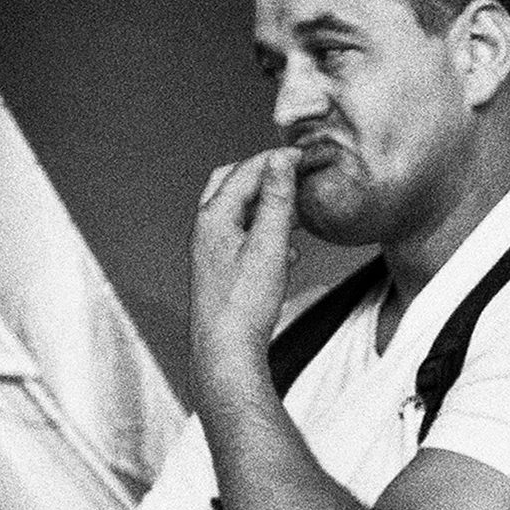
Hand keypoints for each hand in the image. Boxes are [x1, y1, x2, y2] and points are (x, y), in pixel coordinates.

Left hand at [190, 147, 299, 381]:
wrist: (226, 352)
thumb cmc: (243, 306)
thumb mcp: (268, 245)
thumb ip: (276, 200)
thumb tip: (281, 161)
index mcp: (214, 217)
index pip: (245, 171)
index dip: (276, 160)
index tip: (303, 157)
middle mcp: (206, 229)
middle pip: (232, 184)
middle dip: (264, 176)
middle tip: (293, 174)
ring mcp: (210, 250)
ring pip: (238, 212)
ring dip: (267, 205)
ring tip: (295, 211)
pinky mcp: (219, 270)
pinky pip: (242, 238)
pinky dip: (264, 232)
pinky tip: (286, 251)